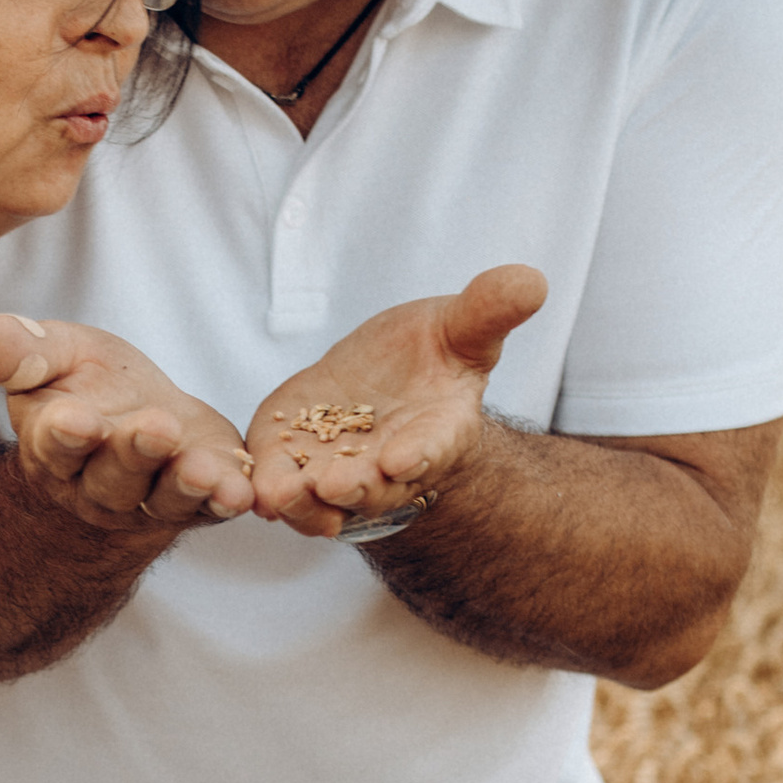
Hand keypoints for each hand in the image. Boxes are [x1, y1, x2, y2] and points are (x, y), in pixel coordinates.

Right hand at [0, 316, 254, 536]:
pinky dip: (226, 501)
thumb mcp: (52, 355)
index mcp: (55, 447)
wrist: (145, 423)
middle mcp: (99, 485)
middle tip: (154, 427)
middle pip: (114, 476)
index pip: (55, 446)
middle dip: (133, 454)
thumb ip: (13, 350)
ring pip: (163, 498)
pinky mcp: (198, 504)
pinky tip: (241, 492)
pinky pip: (211, 509)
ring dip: (183, 485)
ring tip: (199, 468)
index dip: (65, 436)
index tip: (74, 419)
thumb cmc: (90, 388)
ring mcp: (150, 501)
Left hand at [247, 268, 547, 539]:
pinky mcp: (293, 462)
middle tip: (335, 488)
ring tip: (279, 496)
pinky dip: (264, 487)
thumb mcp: (461, 326)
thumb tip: (533, 278)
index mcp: (437, 434)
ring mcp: (337, 471)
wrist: (385, 377)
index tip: (403, 459)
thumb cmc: (433, 355)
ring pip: (318, 500)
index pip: (432, 449)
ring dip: (300, 503)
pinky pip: (278, 481)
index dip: (419, 455)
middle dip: (354, 489)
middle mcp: (387, 466)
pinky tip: (249, 485)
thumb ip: (489, 311)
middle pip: (372, 488)